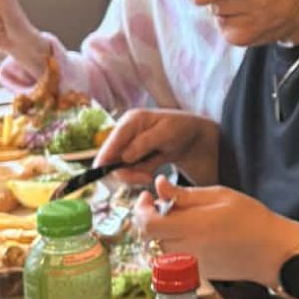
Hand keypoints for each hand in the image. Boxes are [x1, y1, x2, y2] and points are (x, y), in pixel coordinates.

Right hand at [97, 109, 218, 185]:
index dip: (105, 158)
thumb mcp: (166, 133)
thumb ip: (144, 143)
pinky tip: (151, 172)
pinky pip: (129, 172)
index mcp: (131, 120)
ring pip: (119, 168)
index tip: (105, 173)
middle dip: (126, 172)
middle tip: (145, 178)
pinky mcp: (133, 157)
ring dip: (134, 175)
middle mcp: (126, 132)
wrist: (193, 138)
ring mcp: (128, 145)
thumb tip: (125, 156)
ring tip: (150, 175)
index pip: (112, 140)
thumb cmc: (182, 128)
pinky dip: (139, 176)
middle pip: (111, 158)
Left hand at [133, 178, 292, 285]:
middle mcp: (186, 250)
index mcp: (192, 227)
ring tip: (170, 219)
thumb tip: (158, 185)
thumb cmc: (252, 219)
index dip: (140, 209)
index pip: (148, 224)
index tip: (146, 196)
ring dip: (153, 235)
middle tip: (156, 204)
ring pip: (154, 252)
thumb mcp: (220, 195)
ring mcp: (189, 265)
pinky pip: (168, 261)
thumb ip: (185, 194)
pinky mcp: (195, 274)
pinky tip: (182, 233)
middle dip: (144, 220)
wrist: (272, 252)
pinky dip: (165, 246)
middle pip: (146, 240)